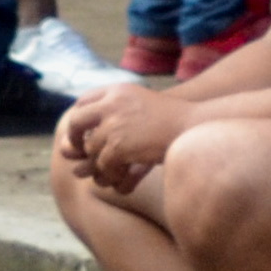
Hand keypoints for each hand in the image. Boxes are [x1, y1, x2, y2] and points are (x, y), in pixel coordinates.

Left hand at [58, 78, 181, 191]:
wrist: (198, 128)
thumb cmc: (176, 120)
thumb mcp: (143, 105)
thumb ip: (117, 112)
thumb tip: (81, 137)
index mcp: (118, 90)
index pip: (84, 102)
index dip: (80, 118)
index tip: (82, 132)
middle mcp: (112, 103)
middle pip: (76, 122)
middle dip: (72, 139)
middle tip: (76, 152)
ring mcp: (114, 124)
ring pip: (91, 150)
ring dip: (98, 164)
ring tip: (107, 173)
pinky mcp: (119, 146)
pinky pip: (104, 165)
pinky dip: (111, 175)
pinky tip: (120, 180)